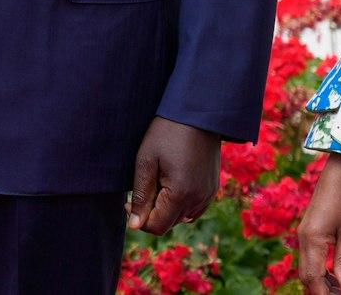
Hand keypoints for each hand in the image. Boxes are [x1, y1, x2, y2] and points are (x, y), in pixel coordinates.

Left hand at [125, 117, 218, 234]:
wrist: (197, 114)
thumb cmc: (166, 133)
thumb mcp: (146, 162)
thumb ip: (141, 196)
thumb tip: (134, 225)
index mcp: (181, 194)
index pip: (157, 227)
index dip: (139, 219)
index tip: (128, 202)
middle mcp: (198, 200)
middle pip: (169, 224)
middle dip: (151, 214)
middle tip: (140, 190)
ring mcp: (208, 195)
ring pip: (181, 218)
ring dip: (166, 209)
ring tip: (157, 183)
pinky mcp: (212, 188)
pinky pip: (194, 208)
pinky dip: (180, 204)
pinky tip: (171, 185)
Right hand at [297, 153, 340, 292]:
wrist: (339, 173)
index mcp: (312, 239)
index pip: (314, 277)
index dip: (324, 294)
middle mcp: (303, 239)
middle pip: (307, 275)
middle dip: (322, 291)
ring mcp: (304, 235)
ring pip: (307, 268)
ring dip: (321, 282)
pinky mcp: (308, 232)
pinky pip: (310, 258)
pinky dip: (321, 271)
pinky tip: (335, 277)